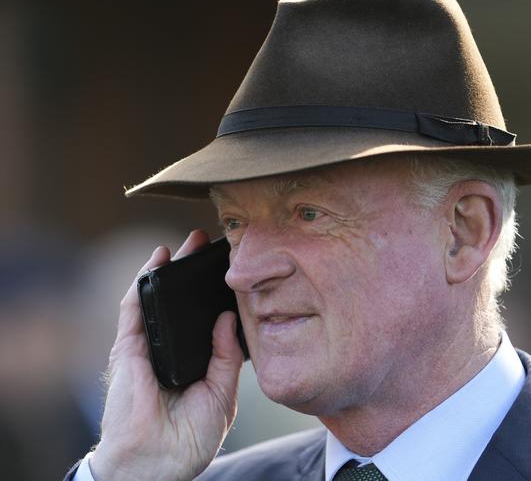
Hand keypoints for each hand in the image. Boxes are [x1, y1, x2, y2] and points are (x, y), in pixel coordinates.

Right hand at [90, 230, 243, 480]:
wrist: (156, 462)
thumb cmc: (189, 438)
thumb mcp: (222, 393)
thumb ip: (226, 356)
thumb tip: (228, 319)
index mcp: (194, 361)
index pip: (204, 320)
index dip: (215, 295)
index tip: (233, 272)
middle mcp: (171, 349)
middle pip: (181, 303)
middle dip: (194, 272)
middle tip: (210, 246)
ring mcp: (148, 346)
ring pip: (157, 297)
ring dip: (171, 267)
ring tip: (189, 242)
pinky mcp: (127, 348)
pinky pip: (134, 307)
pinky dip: (144, 279)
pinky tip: (158, 259)